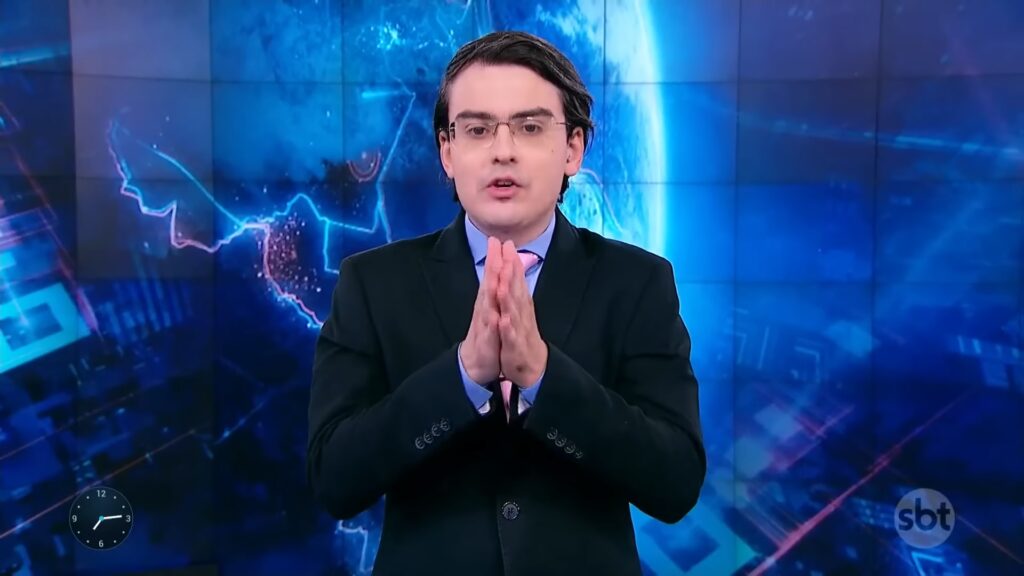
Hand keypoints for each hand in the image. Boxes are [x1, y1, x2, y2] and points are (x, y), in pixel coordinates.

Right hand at [460, 237, 503, 382]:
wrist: (476, 363)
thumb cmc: (486, 335)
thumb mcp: (492, 311)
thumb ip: (494, 293)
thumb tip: (498, 275)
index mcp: (488, 302)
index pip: (492, 277)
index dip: (496, 258)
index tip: (499, 239)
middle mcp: (485, 309)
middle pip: (488, 283)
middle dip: (493, 264)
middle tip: (496, 243)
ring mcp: (485, 324)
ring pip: (489, 303)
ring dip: (493, 287)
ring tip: (498, 271)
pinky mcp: (487, 341)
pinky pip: (491, 331)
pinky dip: (494, 323)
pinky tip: (497, 316)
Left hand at [496, 240, 546, 386]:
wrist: (531, 365)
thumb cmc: (522, 335)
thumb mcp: (519, 311)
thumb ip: (516, 291)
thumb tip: (513, 270)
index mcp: (520, 304)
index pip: (516, 280)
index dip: (511, 261)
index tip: (506, 242)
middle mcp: (521, 313)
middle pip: (516, 289)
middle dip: (511, 270)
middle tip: (507, 251)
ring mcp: (518, 329)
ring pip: (513, 310)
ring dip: (509, 296)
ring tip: (503, 281)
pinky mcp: (514, 346)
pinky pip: (510, 336)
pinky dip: (507, 328)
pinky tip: (503, 320)